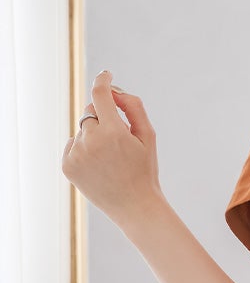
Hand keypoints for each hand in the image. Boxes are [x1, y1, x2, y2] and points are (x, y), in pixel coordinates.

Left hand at [62, 70, 164, 228]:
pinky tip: (99, 167)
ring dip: (94, 136)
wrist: (135, 207)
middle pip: (90, 112)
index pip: (101, 94)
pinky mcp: (67, 165)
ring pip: (82, 130)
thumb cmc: (144, 170)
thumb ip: (133, 107)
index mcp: (114, 132)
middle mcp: (91, 141)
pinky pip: (73, 145)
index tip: (106, 75)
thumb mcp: (148, 136)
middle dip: (104, 119)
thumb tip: (113, 91)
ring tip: (110, 160)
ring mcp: (76, 154)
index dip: (103, 81)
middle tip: (119, 139)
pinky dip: (84, 150)